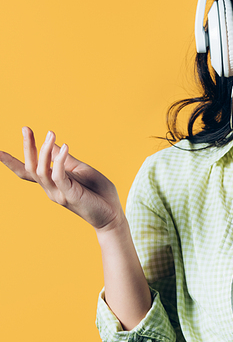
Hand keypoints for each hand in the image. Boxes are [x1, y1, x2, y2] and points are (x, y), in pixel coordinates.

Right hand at [0, 127, 124, 231]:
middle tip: (26, 128)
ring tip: (51, 134)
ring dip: (44, 150)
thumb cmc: (98, 192)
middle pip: (30, 168)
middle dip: (27, 148)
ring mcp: (58, 193)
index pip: (27, 172)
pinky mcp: (69, 195)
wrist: (113, 213)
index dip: (11, 161)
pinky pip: (58, 176)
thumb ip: (65, 159)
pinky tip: (65, 146)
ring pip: (41, 171)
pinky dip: (58, 160)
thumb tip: (54, 144)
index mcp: (52, 182)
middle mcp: (51, 189)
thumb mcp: (80, 170)